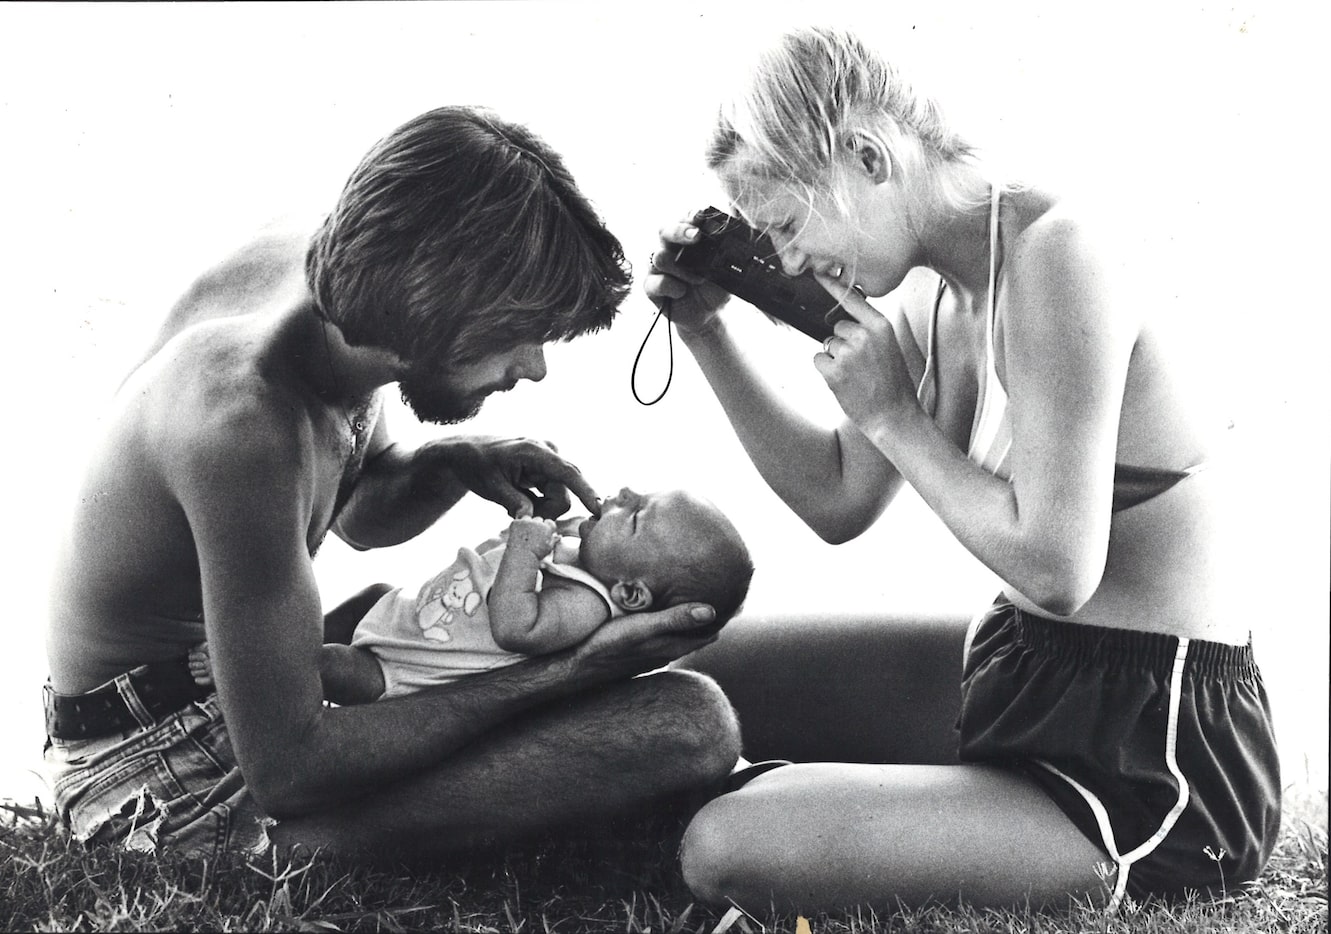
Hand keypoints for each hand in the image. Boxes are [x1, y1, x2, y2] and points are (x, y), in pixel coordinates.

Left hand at [441, 436, 600, 518]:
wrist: (467, 453)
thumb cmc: (476, 465)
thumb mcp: (491, 487)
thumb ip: (514, 503)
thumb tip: (535, 522)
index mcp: (535, 451)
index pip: (568, 472)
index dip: (585, 491)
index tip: (599, 509)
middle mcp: (549, 453)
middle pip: (562, 494)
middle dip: (545, 510)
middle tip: (516, 513)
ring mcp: (550, 462)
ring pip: (558, 498)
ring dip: (539, 508)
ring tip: (513, 503)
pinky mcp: (548, 470)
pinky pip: (552, 495)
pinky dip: (538, 503)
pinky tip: (519, 499)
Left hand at [506, 516, 558, 559]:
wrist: (520, 558)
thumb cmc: (536, 555)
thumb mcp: (547, 549)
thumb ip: (553, 541)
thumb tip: (559, 536)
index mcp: (546, 528)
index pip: (549, 522)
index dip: (546, 527)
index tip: (542, 534)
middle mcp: (537, 523)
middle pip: (538, 519)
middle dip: (536, 525)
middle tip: (532, 536)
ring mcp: (525, 522)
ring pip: (527, 518)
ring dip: (527, 524)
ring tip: (524, 536)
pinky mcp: (516, 523)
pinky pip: (517, 522)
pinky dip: (517, 527)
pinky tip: (517, 536)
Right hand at [571, 603, 720, 680]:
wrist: (576, 667)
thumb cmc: (608, 644)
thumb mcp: (642, 628)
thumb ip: (675, 619)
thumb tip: (713, 611)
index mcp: (670, 646)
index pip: (706, 633)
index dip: (719, 617)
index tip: (733, 598)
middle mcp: (663, 653)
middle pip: (694, 635)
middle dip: (707, 619)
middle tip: (722, 595)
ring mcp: (648, 655)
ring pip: (676, 638)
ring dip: (687, 623)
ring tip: (696, 604)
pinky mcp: (633, 653)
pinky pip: (659, 638)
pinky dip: (668, 627)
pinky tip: (661, 618)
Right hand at [643, 218, 731, 334]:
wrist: (708, 314)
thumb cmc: (714, 286)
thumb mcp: (728, 268)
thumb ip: (731, 249)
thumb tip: (743, 227)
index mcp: (687, 239)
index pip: (685, 220)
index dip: (691, 216)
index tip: (701, 216)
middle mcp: (670, 248)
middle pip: (665, 231)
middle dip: (680, 231)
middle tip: (696, 236)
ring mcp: (658, 267)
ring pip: (659, 257)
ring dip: (681, 268)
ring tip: (698, 279)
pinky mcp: (652, 287)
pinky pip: (656, 282)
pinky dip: (672, 286)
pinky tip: (681, 292)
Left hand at [812, 278, 919, 430]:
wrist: (894, 415)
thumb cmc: (892, 384)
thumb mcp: (889, 348)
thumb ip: (870, 331)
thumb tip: (844, 324)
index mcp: (881, 326)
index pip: (853, 299)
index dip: (834, 285)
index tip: (819, 272)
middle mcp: (864, 334)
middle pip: (837, 327)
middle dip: (843, 343)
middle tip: (861, 365)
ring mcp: (848, 352)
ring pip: (828, 345)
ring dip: (835, 359)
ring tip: (856, 376)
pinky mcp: (833, 370)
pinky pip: (818, 360)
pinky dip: (826, 371)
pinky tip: (844, 382)